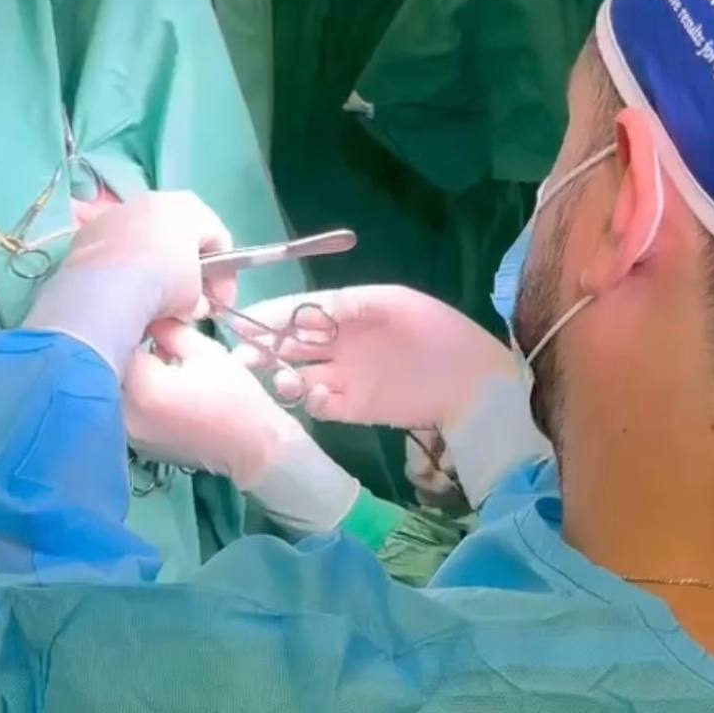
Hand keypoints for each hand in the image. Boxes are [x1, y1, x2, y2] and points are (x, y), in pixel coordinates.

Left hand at [25, 191, 237, 373]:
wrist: (106, 288)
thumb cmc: (163, 283)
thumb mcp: (194, 297)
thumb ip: (200, 297)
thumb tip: (193, 306)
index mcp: (189, 207)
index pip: (218, 240)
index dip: (224, 277)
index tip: (220, 304)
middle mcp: (152, 199)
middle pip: (178, 236)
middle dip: (186, 269)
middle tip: (188, 302)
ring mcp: (116, 213)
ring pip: (143, 242)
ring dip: (152, 268)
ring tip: (152, 300)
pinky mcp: (88, 232)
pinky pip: (114, 252)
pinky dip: (122, 270)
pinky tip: (122, 294)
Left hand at [124, 321, 358, 533]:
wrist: (252, 449)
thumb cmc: (234, 398)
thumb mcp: (204, 352)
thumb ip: (169, 330)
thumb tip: (149, 317)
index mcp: (142, 387)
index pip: (119, 342)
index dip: (134, 326)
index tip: (149, 319)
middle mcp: (125, 413)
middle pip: (109, 368)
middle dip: (125, 349)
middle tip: (149, 337)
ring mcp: (128, 433)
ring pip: (113, 390)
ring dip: (127, 374)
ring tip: (153, 363)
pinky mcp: (135, 444)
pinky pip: (123, 410)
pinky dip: (133, 396)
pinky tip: (155, 389)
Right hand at [231, 286, 549, 506]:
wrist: (473, 382)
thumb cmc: (437, 332)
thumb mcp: (392, 304)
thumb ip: (345, 305)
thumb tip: (298, 313)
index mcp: (346, 311)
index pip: (296, 312)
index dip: (269, 316)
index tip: (240, 322)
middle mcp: (338, 344)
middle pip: (288, 345)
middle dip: (262, 349)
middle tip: (242, 358)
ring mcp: (343, 377)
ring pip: (296, 376)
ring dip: (282, 377)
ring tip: (284, 382)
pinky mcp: (352, 408)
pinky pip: (319, 405)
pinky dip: (310, 402)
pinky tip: (316, 398)